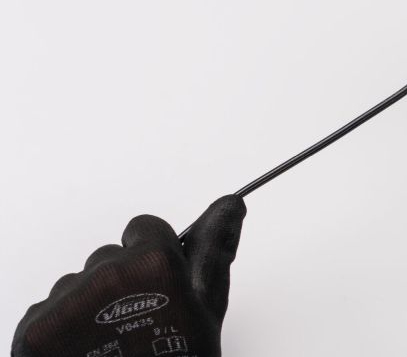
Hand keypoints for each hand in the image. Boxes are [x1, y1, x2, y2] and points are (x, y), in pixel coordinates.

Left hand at [12, 195, 246, 356]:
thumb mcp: (206, 308)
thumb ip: (214, 248)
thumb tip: (231, 204)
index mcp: (153, 264)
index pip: (144, 228)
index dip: (153, 258)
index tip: (157, 284)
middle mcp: (106, 273)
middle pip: (110, 257)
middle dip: (121, 282)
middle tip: (137, 323)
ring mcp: (66, 302)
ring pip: (78, 283)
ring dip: (89, 305)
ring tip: (110, 343)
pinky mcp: (35, 329)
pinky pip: (47, 310)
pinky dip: (60, 330)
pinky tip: (83, 352)